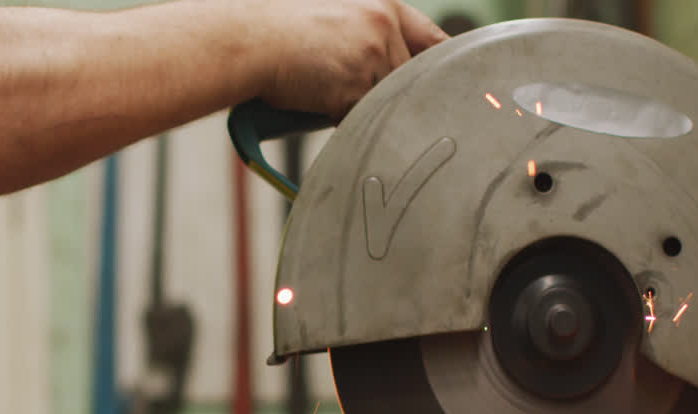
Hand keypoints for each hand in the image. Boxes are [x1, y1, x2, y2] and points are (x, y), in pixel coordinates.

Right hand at [234, 0, 449, 119]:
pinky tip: (316, 103)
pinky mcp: (354, 85)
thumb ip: (367, 39)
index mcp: (382, 7)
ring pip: (384, 101)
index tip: (449, 89)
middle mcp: (384, 26)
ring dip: (360, 107)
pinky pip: (361, 117)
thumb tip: (388, 78)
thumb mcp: (334, 18)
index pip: (432, 41)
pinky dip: (341, 119)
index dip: (440, 67)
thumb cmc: (279, 31)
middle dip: (386, 95)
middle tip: (365, 103)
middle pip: (407, 79)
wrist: (247, 40)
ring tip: (322, 91)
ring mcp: (372, 55)